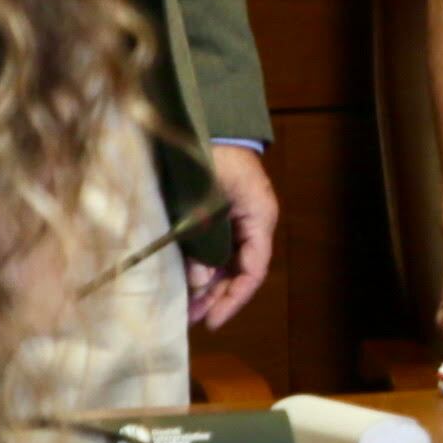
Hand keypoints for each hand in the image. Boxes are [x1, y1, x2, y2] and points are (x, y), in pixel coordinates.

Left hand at [184, 145, 281, 328]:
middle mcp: (251, 224)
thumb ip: (205, 239)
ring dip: (205, 286)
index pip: (252, 270)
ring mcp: (235, 220)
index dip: (234, 299)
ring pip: (224, 263)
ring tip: (185, 308)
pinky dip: (199, 267)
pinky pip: (213, 249)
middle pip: (238, 272)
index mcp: (259, 218)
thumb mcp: (208, 198)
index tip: (213, 321)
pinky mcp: (218, 216)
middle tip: (192, 320)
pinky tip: (184, 282)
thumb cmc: (211, 154)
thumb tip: (197, 280)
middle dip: (216, 298)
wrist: (203, 121)